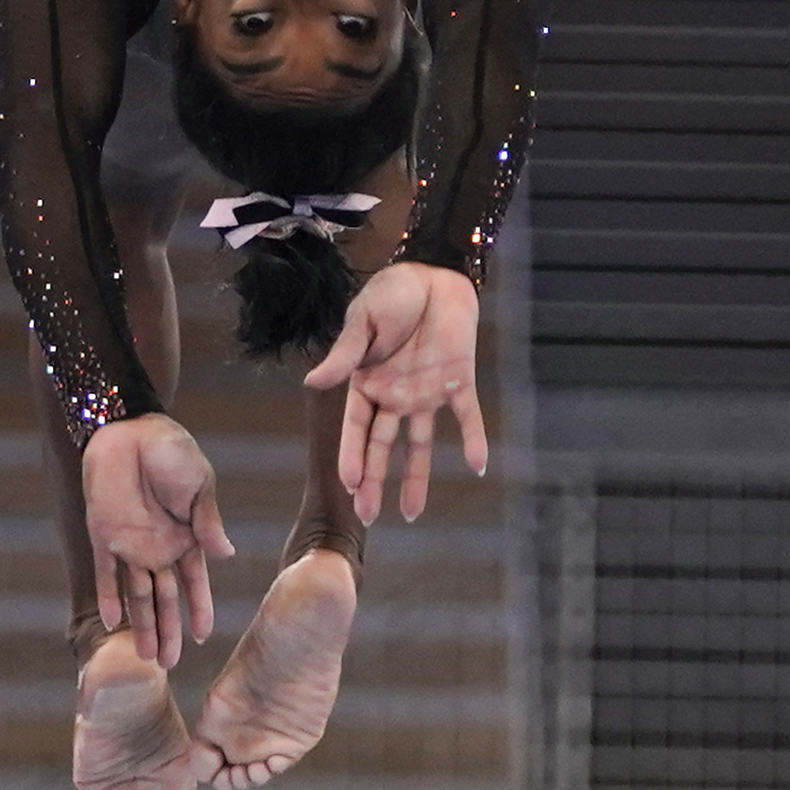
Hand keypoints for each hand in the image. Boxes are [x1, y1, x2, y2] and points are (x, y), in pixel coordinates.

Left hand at [82, 414, 233, 667]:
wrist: (129, 429)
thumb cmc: (171, 451)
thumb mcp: (200, 484)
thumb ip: (208, 521)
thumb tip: (226, 556)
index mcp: (186, 537)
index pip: (194, 582)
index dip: (198, 609)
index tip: (203, 637)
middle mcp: (158, 548)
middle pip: (164, 598)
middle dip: (168, 630)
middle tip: (170, 664)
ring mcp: (130, 544)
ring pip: (137, 594)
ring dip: (142, 624)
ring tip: (147, 658)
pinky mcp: (103, 536)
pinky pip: (104, 574)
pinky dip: (108, 598)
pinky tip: (111, 624)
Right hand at [303, 263, 486, 523]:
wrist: (433, 273)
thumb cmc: (390, 294)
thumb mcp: (362, 321)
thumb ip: (345, 356)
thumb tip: (312, 383)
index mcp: (366, 382)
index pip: (356, 427)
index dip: (353, 455)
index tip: (350, 484)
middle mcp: (394, 396)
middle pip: (382, 445)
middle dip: (374, 480)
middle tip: (366, 516)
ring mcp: (426, 393)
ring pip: (420, 443)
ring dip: (415, 477)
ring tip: (410, 514)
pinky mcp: (458, 383)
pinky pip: (467, 416)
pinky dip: (473, 439)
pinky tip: (477, 466)